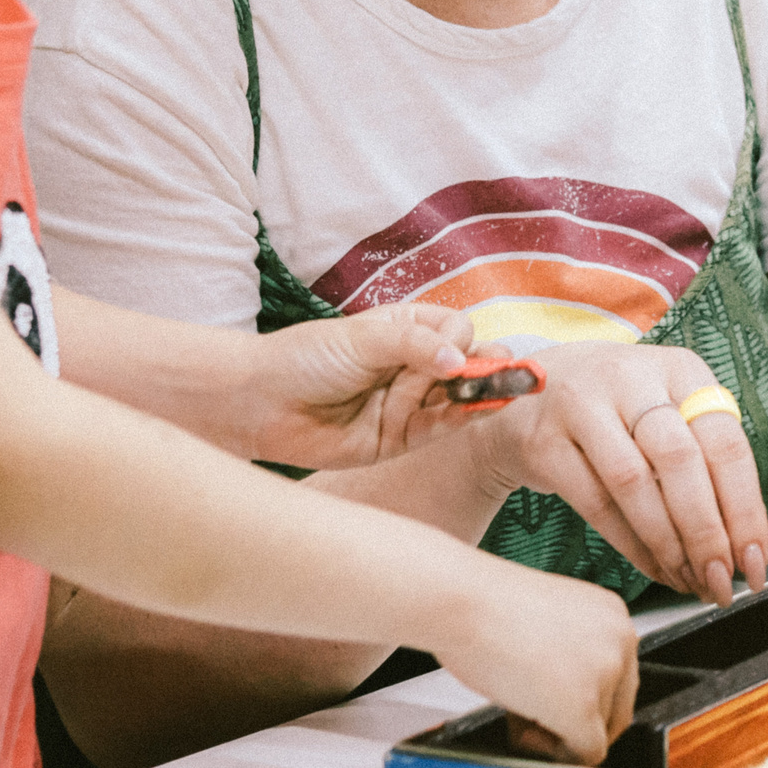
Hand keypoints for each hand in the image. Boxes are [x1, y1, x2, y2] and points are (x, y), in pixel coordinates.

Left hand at [240, 303, 480, 467]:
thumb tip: (458, 359)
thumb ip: (412, 345)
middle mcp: (412, 366)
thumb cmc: (307, 358)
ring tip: (498, 390)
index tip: (455, 346)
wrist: (261, 402)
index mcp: (405, 331)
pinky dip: (457, 420)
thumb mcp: (362, 338)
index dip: (461, 338)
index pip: (455, 329)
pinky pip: (436, 429)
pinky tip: (472, 410)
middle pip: (465, 365)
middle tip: (506, 370)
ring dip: (479, 394)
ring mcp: (407, 402)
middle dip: (487, 367)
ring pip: (457, 399)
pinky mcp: (398, 438)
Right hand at [433, 564, 641, 764]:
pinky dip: (555, 754)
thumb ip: (576, 651)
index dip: (583, 698)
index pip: (620, 677)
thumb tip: (575, 692)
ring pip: (600, 733)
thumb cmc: (485, 605)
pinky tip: (523, 727)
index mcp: (613, 615)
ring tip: (518, 711)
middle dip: (577, 722)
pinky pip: (586, 754)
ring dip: (559, 733)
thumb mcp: (551, 620)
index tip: (550, 698)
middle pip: (618, 709)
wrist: (461, 601)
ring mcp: (605, 674)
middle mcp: (620, 640)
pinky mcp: (583, 707)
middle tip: (533, 714)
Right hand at [468, 341, 767, 604]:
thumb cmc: (615, 413)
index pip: (725, 440)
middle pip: (681, 461)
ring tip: (689, 580)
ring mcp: (581, 405)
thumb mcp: (665, 412)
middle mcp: (630, 377)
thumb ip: (705, 459)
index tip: (756, 558)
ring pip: (634, 484)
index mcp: (678, 369)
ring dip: (669, 545)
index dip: (745, 509)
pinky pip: (595, 503)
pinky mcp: (544, 441)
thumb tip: (744, 540)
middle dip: (708, 533)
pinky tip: (654, 568)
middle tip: (722, 580)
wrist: (525, 399)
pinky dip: (631, 546)